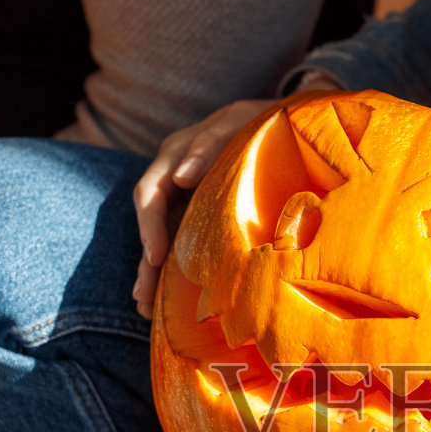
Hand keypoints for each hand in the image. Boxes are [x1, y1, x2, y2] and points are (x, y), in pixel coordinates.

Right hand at [131, 72, 340, 317]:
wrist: (285, 124)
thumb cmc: (261, 121)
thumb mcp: (236, 122)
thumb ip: (208, 145)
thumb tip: (181, 177)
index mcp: (174, 156)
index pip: (149, 193)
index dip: (149, 226)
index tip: (155, 256)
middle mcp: (173, 180)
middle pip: (150, 224)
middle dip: (146, 262)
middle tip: (144, 297)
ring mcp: (186, 200)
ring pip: (161, 238)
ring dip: (153, 274)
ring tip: (146, 310)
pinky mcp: (200, 216)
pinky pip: (180, 244)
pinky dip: (174, 271)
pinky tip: (167, 301)